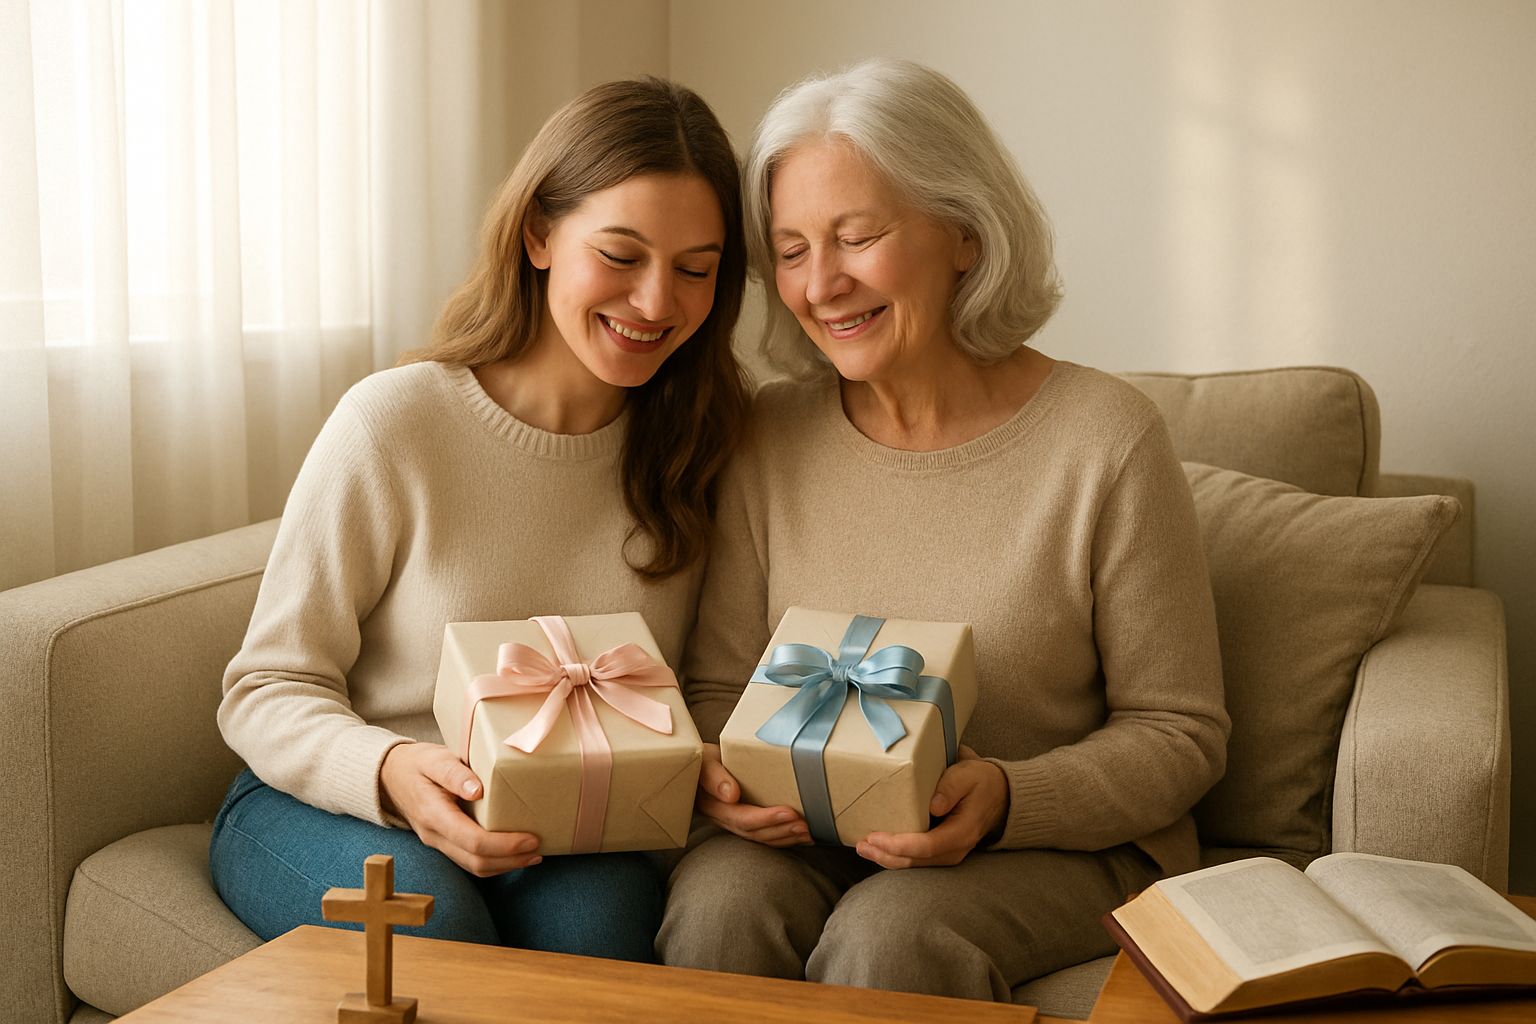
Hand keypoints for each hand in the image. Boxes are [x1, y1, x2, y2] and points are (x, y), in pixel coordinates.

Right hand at [379, 742, 542, 875]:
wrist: (391, 775)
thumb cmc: (417, 763)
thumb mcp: (434, 758)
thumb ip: (454, 773)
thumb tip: (477, 790)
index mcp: (434, 814)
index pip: (473, 841)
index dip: (505, 845)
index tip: (531, 838)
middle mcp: (435, 835)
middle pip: (475, 862)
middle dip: (510, 860)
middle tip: (538, 849)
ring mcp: (438, 842)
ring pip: (473, 867)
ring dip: (505, 865)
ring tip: (532, 855)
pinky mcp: (444, 843)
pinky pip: (469, 860)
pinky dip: (494, 861)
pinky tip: (513, 852)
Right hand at [695, 742, 812, 846]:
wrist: (698, 764)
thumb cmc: (703, 759)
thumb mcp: (704, 760)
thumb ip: (714, 777)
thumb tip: (731, 795)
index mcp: (714, 806)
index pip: (742, 818)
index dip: (766, 818)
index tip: (789, 812)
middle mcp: (724, 819)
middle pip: (754, 832)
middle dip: (781, 830)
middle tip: (805, 826)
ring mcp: (733, 823)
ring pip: (760, 837)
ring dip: (785, 837)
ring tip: (807, 833)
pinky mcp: (743, 821)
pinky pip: (763, 834)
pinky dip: (783, 837)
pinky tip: (801, 838)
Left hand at [855, 745, 1008, 868]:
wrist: (997, 795)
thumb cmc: (979, 782)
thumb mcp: (967, 776)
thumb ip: (951, 788)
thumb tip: (933, 806)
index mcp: (962, 832)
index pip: (926, 846)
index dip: (898, 844)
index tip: (876, 836)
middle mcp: (955, 849)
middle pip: (915, 861)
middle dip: (885, 855)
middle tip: (861, 844)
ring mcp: (948, 853)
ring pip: (913, 864)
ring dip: (887, 857)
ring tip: (863, 846)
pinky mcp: (940, 851)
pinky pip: (915, 858)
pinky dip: (895, 854)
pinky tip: (878, 847)